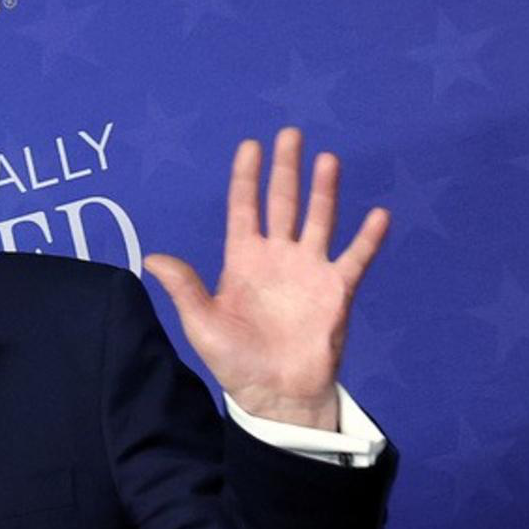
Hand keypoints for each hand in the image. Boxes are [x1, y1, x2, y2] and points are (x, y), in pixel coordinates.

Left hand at [142, 128, 389, 430]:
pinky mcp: (336, 292)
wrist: (275, 395)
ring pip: (318, 220)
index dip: (246, 178)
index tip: (250, 145)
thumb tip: (151, 257)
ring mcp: (309, 271)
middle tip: (291, 133)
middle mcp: (277, 258)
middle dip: (286, 169)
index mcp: (243, 260)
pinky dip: (368, 237)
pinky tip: (378, 214)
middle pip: (282, 203)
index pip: (244, 208)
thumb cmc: (236, 361)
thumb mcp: (201, 323)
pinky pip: (355, 259)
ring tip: (328, 159)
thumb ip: (184, 287)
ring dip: (324, 191)